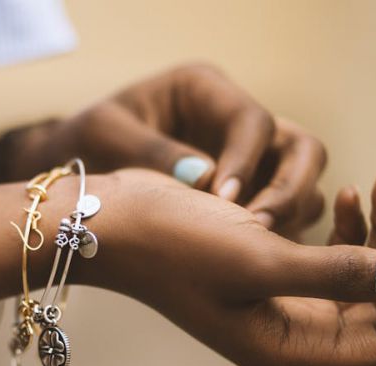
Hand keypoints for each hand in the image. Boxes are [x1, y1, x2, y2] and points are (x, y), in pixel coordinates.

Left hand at [9, 63, 326, 237]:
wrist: (72, 175)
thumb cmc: (83, 143)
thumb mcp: (103, 135)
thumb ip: (152, 152)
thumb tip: (207, 179)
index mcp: (205, 91)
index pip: (253, 122)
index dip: (246, 161)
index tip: (223, 200)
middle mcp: (236, 123)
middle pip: (302, 149)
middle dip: (289, 190)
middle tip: (257, 229)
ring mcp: (251, 162)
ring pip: (303, 186)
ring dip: (288, 218)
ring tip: (254, 252)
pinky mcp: (250, 198)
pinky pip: (284, 218)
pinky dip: (277, 239)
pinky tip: (250, 265)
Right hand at [85, 169, 375, 365]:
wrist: (113, 219)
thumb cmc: (174, 244)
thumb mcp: (257, 259)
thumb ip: (335, 273)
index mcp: (288, 349)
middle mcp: (290, 333)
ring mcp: (280, 302)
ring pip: (360, 276)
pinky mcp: (269, 268)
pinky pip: (331, 255)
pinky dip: (349, 226)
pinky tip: (347, 194)